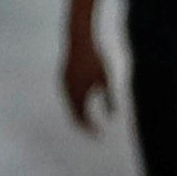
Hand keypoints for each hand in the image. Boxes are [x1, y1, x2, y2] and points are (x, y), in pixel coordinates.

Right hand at [60, 15, 116, 131]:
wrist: (79, 40)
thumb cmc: (95, 59)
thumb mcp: (105, 79)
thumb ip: (109, 97)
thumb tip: (113, 115)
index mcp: (79, 94)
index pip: (83, 119)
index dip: (91, 129)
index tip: (99, 135)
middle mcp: (68, 92)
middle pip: (74, 115)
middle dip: (84, 124)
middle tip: (94, 132)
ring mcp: (64, 85)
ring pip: (70, 105)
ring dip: (78, 114)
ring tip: (88, 120)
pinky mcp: (63, 77)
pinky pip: (68, 96)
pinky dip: (75, 104)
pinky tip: (83, 102)